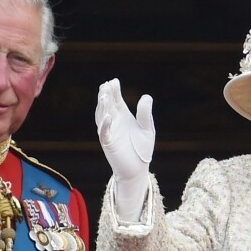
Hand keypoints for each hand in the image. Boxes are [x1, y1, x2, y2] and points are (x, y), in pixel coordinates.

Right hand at [95, 78, 154, 220]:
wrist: (138, 169)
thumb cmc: (142, 149)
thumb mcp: (147, 129)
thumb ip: (145, 114)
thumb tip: (146, 96)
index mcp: (123, 117)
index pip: (116, 100)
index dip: (114, 91)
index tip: (114, 81)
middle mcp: (114, 123)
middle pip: (107, 105)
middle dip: (106, 95)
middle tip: (106, 85)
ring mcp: (109, 132)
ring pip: (102, 117)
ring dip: (102, 107)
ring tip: (104, 96)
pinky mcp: (108, 144)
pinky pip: (104, 133)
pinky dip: (105, 125)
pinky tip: (109, 116)